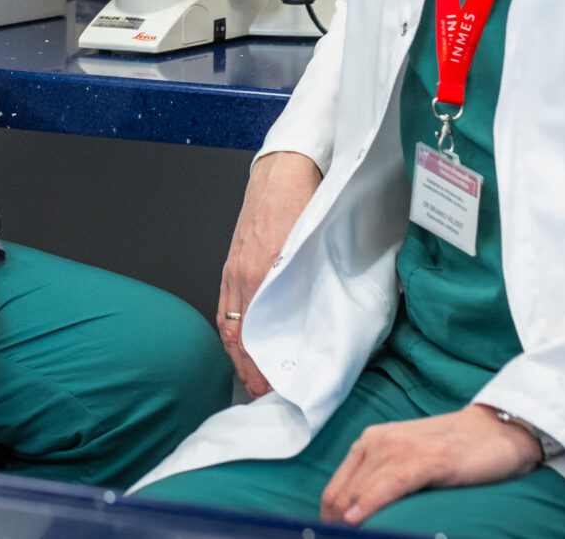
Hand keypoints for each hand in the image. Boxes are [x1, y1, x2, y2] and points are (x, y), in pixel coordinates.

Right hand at [217, 149, 322, 395]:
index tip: (273, 388)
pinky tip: (239, 344)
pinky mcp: (232, 263)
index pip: (255, 331)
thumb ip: (323, 278)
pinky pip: (225, 306)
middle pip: (238, 334)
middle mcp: (244, 274)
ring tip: (250, 379)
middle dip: (248, 369)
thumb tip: (339, 313)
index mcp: (264, 270)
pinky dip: (230, 331)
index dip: (261, 364)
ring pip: (228, 323)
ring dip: (237, 355)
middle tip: (262, 395)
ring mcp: (234, 268)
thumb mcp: (318, 241)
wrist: (283, 169)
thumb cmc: (305, 200)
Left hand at [318, 405, 542, 526]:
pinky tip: (355, 521)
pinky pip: (389, 485)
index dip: (327, 520)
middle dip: (335, 525)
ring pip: (360, 490)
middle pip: (342, 493)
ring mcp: (402, 448)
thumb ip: (383, 482)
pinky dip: (369, 504)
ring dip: (346, 521)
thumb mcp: (408, 464)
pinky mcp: (427, 459)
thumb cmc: (454, 453)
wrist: (498, 430)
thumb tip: (358, 519)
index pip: (335, 489)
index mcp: (370, 443)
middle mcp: (379, 441)